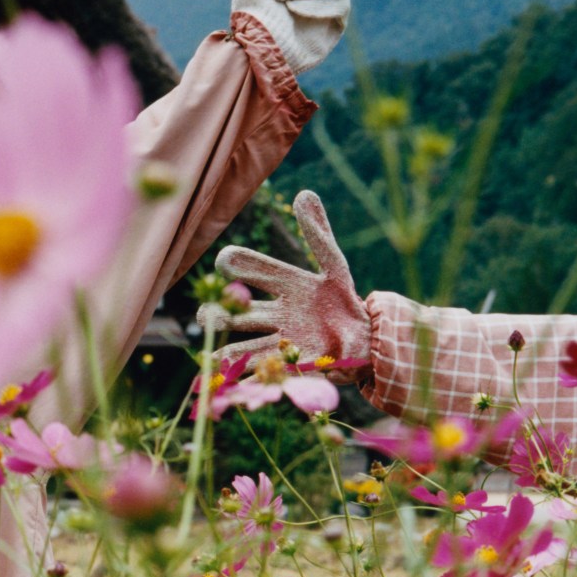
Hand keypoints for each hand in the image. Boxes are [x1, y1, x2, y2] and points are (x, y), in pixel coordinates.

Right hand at [199, 190, 370, 367]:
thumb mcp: (336, 267)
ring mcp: (279, 340)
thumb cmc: (347, 302)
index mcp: (285, 285)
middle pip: (239, 311)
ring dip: (224, 349)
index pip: (255, 270)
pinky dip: (241, 378)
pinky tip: (225, 382)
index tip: (226, 260)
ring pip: (242, 345)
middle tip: (210, 314)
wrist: (367, 340)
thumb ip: (318, 235)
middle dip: (221, 312)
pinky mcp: (289, 366)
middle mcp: (275, 313)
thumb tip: (303, 194)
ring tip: (210, 354)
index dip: (239, 264)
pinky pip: (261, 372)